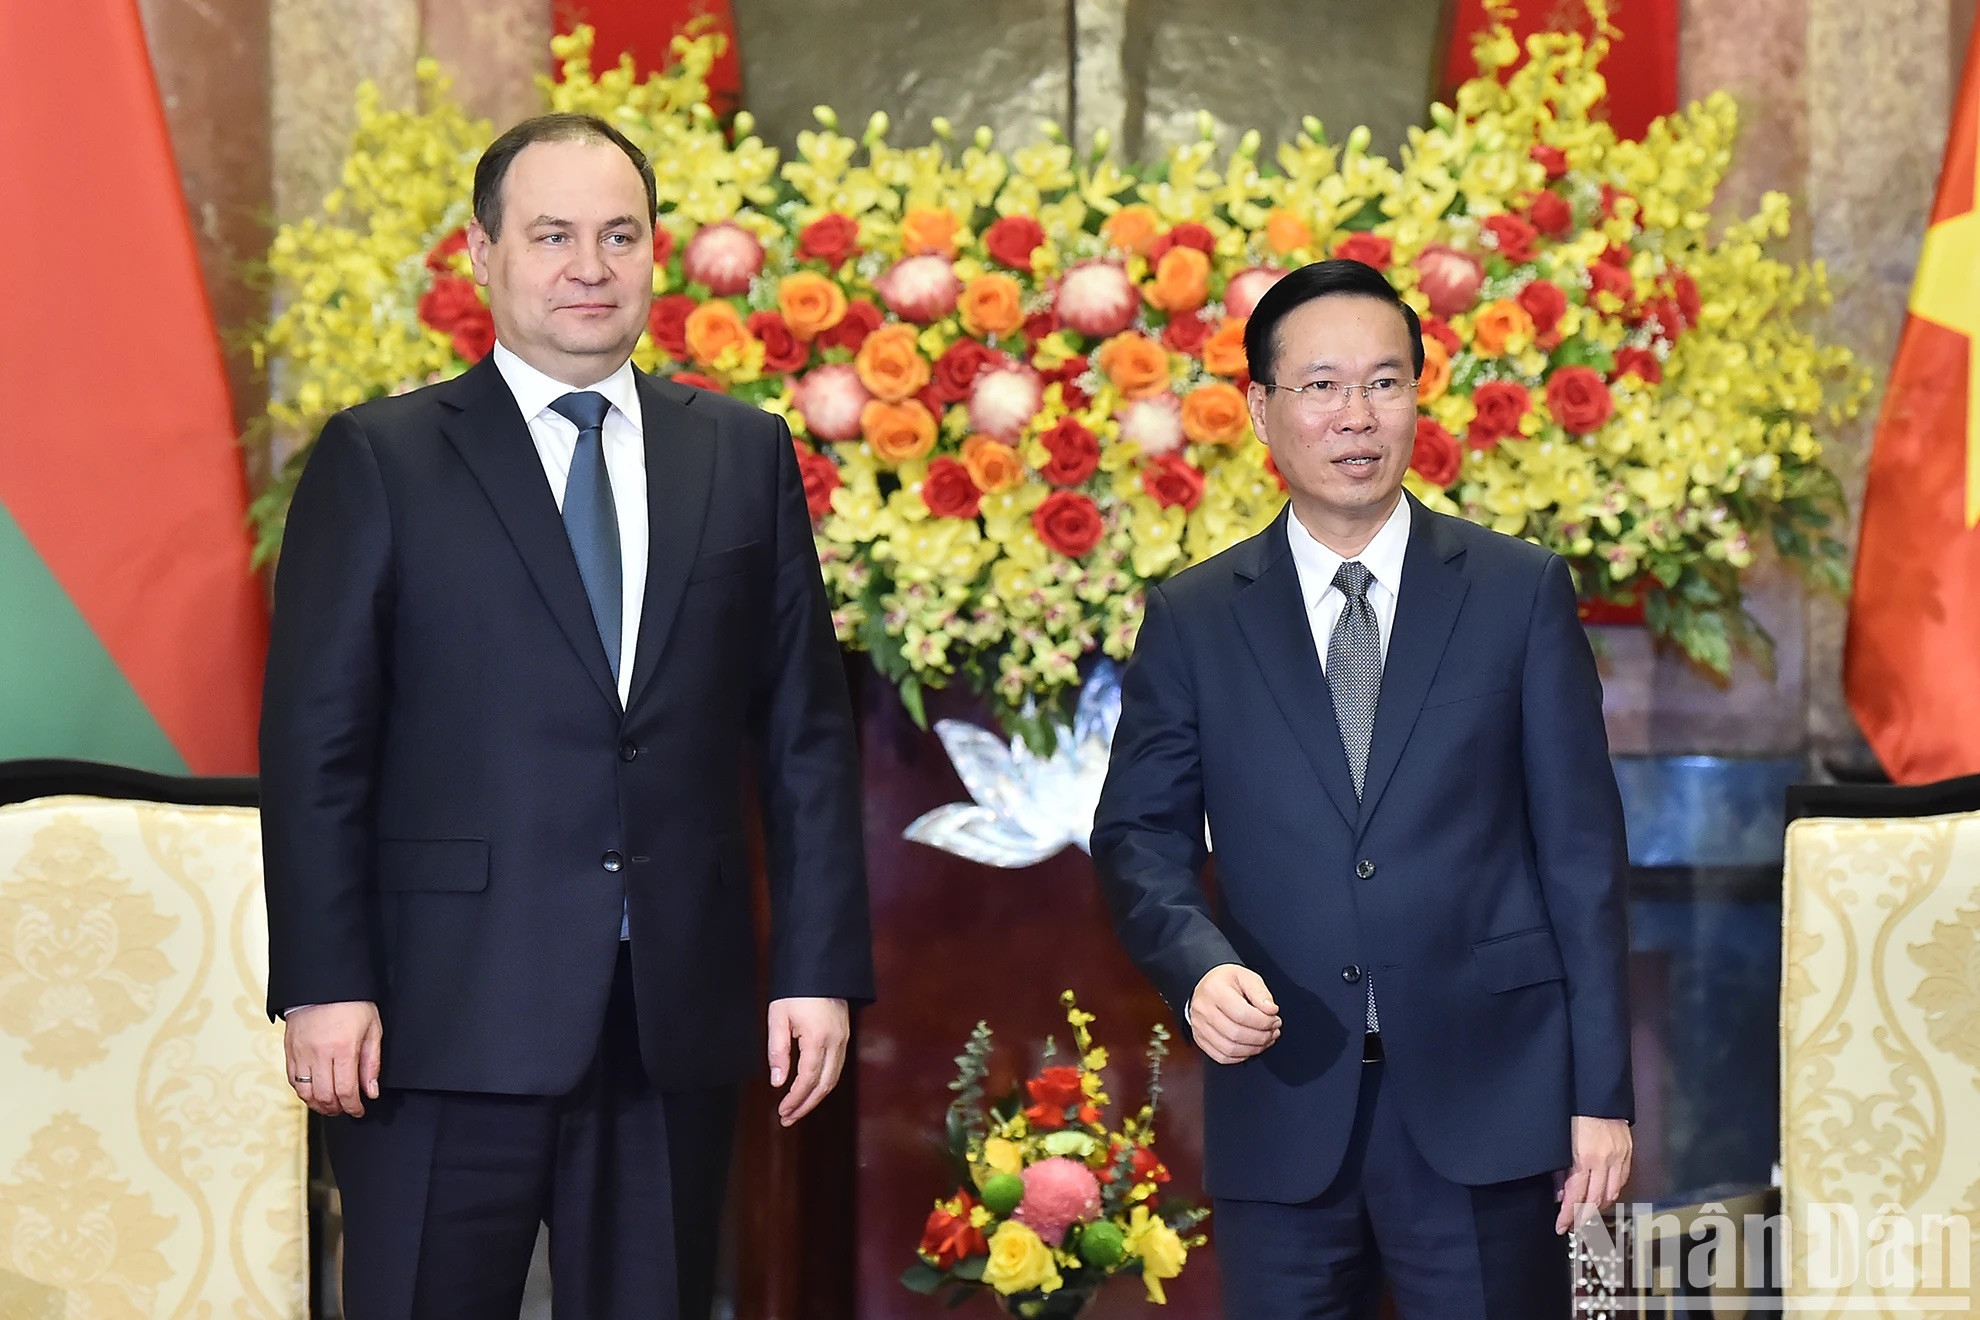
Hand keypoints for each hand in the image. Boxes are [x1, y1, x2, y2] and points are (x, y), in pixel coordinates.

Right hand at [285, 1001, 381, 1117]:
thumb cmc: (352, 1003)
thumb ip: (371, 1063)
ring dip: (318, 1105)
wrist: (324, 984)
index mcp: (343, 1048)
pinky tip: (314, 1092)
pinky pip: (292, 1080)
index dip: (353, 1107)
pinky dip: (303, 1092)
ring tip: (330, 1104)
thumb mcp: (372, 1029)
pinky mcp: (289, 1050)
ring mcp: (301, 1053)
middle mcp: (319, 1054)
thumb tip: (371, 1091)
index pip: (346, 1091)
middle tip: (345, 1109)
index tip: (359, 1110)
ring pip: (305, 1093)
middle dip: (337, 1109)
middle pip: (324, 1097)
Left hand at [767, 997, 849, 1126]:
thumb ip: (778, 1051)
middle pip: (825, 1085)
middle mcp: (835, 1042)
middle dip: (806, 1105)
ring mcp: (843, 1039)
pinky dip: (824, 1083)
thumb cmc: (795, 990)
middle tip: (788, 1118)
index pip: (807, 1079)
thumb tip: (778, 1082)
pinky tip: (811, 1088)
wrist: (820, 966)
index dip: (795, 1099)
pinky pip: (836, 1067)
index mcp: (817, 1038)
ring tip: (797, 1109)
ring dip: (816, 1097)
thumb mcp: (778, 1017)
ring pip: (833, 1078)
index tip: (782, 1111)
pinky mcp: (844, 1036)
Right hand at [1188, 964, 1280, 1064]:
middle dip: (1261, 1037)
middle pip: (1236, 1034)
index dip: (1263, 1022)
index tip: (1274, 1019)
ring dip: (1253, 1049)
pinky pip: (1222, 1057)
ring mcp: (1199, 1026)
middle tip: (1273, 1031)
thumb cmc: (1227, 981)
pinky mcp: (1200, 1039)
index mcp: (1214, 990)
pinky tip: (1250, 1047)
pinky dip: (1240, 1056)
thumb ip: (1260, 992)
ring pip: (1229, 1049)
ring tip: (1265, 1039)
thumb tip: (1270, 1010)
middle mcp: (1203, 1009)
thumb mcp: (1247, 976)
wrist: (1208, 986)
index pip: (1241, 1014)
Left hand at [1556, 1115, 1632, 1232]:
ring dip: (1598, 1208)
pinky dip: (1612, 1194)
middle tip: (1573, 1226)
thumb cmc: (1573, 1113)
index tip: (1561, 1226)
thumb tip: (1560, 1194)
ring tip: (1586, 1216)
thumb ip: (1560, 1169)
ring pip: (1611, 1194)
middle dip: (1582, 1217)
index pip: (1575, 1196)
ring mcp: (1618, 1158)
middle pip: (1594, 1200)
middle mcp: (1603, 1161)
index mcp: (1582, 1158)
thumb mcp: (1559, 1141)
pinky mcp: (1627, 1154)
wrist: (1597, 1093)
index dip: (1568, 1215)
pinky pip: (1621, 1181)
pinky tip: (1603, 1199)